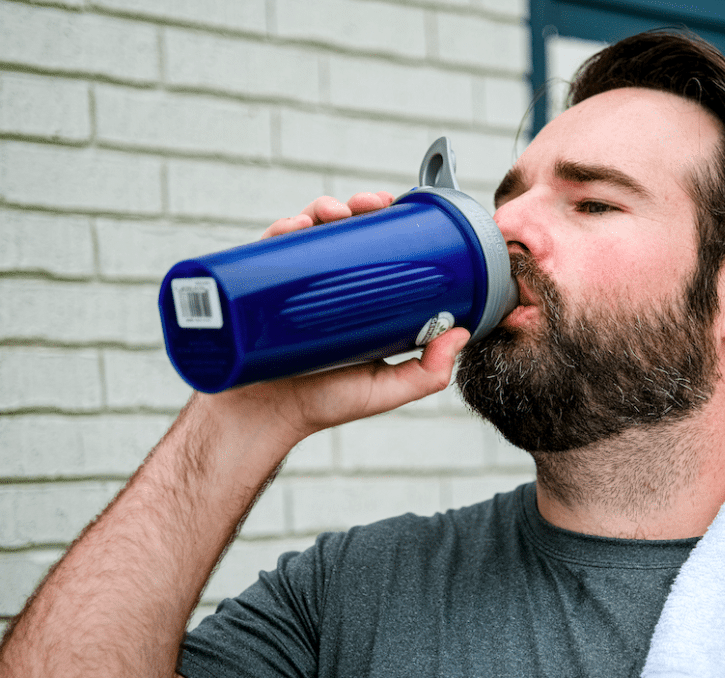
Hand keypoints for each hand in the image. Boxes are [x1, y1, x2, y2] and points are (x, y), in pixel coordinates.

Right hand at [199, 191, 470, 452]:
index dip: (387, 227)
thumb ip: (427, 373)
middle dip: (358, 208)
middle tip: (371, 205)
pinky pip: (268, 249)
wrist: (263, 419)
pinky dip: (281, 229)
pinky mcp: (257, 289)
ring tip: (334, 212)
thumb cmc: (323, 404)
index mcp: (357, 303)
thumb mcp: (386, 390)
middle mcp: (324, 289)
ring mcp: (290, 286)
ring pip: (308, 232)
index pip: (375, 253)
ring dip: (322, 209)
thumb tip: (461, 334)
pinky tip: (295, 226)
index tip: (402, 211)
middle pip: (343, 232)